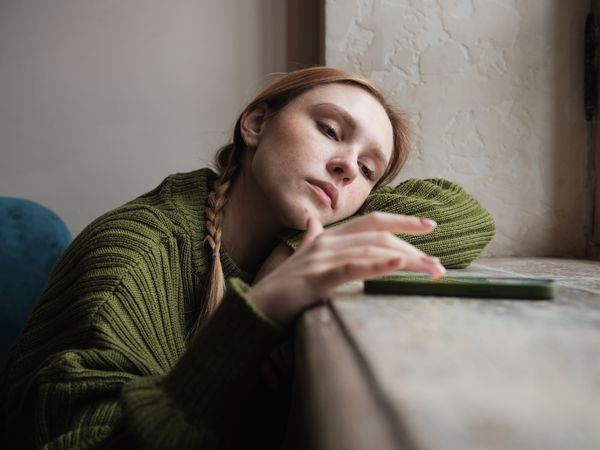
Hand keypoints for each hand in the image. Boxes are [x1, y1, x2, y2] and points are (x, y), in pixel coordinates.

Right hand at [247, 212, 445, 326]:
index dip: (401, 220)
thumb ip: (310, 237)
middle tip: (439, 266)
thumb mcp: (300, 257)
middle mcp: (327, 242)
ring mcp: (321, 258)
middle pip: (378, 235)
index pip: (371, 221)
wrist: (256, 308)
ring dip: (406, 259)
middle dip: (413, 248)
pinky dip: (377, 264)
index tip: (429, 225)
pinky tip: (398, 262)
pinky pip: (352, 267)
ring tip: (431, 271)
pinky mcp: (317, 278)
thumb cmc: (283, 287)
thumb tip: (311, 219)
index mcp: (328, 236)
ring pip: (371, 250)